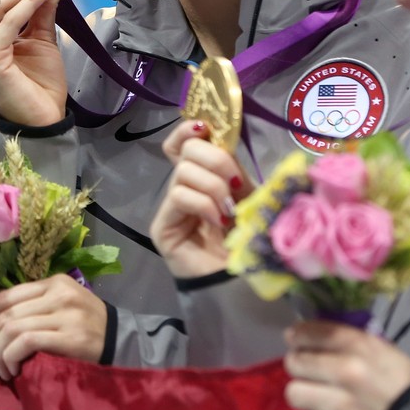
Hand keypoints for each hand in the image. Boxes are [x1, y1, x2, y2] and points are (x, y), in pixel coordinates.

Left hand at [0, 274, 105, 379]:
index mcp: (53, 282)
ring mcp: (65, 313)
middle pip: (5, 313)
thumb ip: (36, 308)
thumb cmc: (90, 327)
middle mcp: (58, 293)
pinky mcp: (71, 336)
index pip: (6, 296)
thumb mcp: (64, 307)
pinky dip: (11, 356)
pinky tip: (13, 369)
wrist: (125, 342)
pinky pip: (27, 341)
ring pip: (12, 327)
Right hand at [149, 120, 249, 278]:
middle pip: (185, 149)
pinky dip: (203, 204)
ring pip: (184, 171)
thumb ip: (234, 169)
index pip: (180, 142)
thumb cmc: (247, 239)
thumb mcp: (247, 196)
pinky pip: (179, 196)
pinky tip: (217, 221)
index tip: (204, 128)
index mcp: (202, 176)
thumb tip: (224, 136)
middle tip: (234, 184)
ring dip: (214, 187)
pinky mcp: (162, 225)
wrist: (241, 282)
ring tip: (229, 211)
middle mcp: (182, 186)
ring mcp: (170, 206)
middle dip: (216, 159)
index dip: (187, 130)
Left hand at [283, 321, 409, 409]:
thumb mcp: (382, 352)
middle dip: (298, 364)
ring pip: (294, 393)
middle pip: (294, 362)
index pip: (311, 332)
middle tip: (306, 368)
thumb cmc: (403, 384)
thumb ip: (347, 341)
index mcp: (362, 348)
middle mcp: (348, 373)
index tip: (296, 338)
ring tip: (316, 395)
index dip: (298, 334)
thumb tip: (309, 334)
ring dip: (303, 394)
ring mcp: (341, 406)